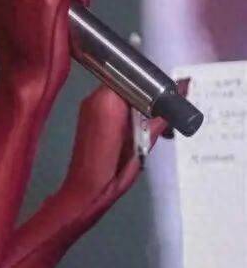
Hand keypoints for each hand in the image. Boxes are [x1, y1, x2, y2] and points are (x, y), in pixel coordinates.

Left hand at [51, 79, 188, 241]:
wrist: (86, 189)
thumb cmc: (115, 170)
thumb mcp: (146, 143)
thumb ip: (163, 116)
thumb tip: (183, 92)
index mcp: (109, 101)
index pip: (134, 78)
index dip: (151, 86)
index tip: (165, 97)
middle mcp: (95, 98)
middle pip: (126, 84)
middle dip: (143, 95)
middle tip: (158, 112)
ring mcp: (87, 105)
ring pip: (117, 93)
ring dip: (133, 104)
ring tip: (143, 124)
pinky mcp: (84, 114)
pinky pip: (108, 103)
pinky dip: (121, 110)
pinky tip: (129, 127)